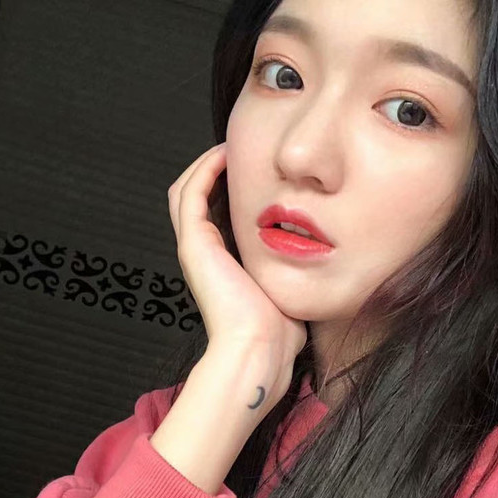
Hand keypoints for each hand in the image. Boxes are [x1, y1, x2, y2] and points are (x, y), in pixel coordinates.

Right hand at [168, 141, 305, 424]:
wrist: (260, 351)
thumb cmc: (277, 331)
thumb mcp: (285, 287)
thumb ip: (290, 269)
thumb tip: (314, 257)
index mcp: (220, 263)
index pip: (210, 212)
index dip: (223, 185)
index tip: (251, 165)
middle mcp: (203, 253)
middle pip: (191, 197)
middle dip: (210, 168)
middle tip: (235, 149)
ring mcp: (195, 248)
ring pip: (184, 190)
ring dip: (204, 163)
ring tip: (229, 146)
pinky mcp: (194, 244)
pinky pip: (190, 193)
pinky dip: (204, 169)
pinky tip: (225, 155)